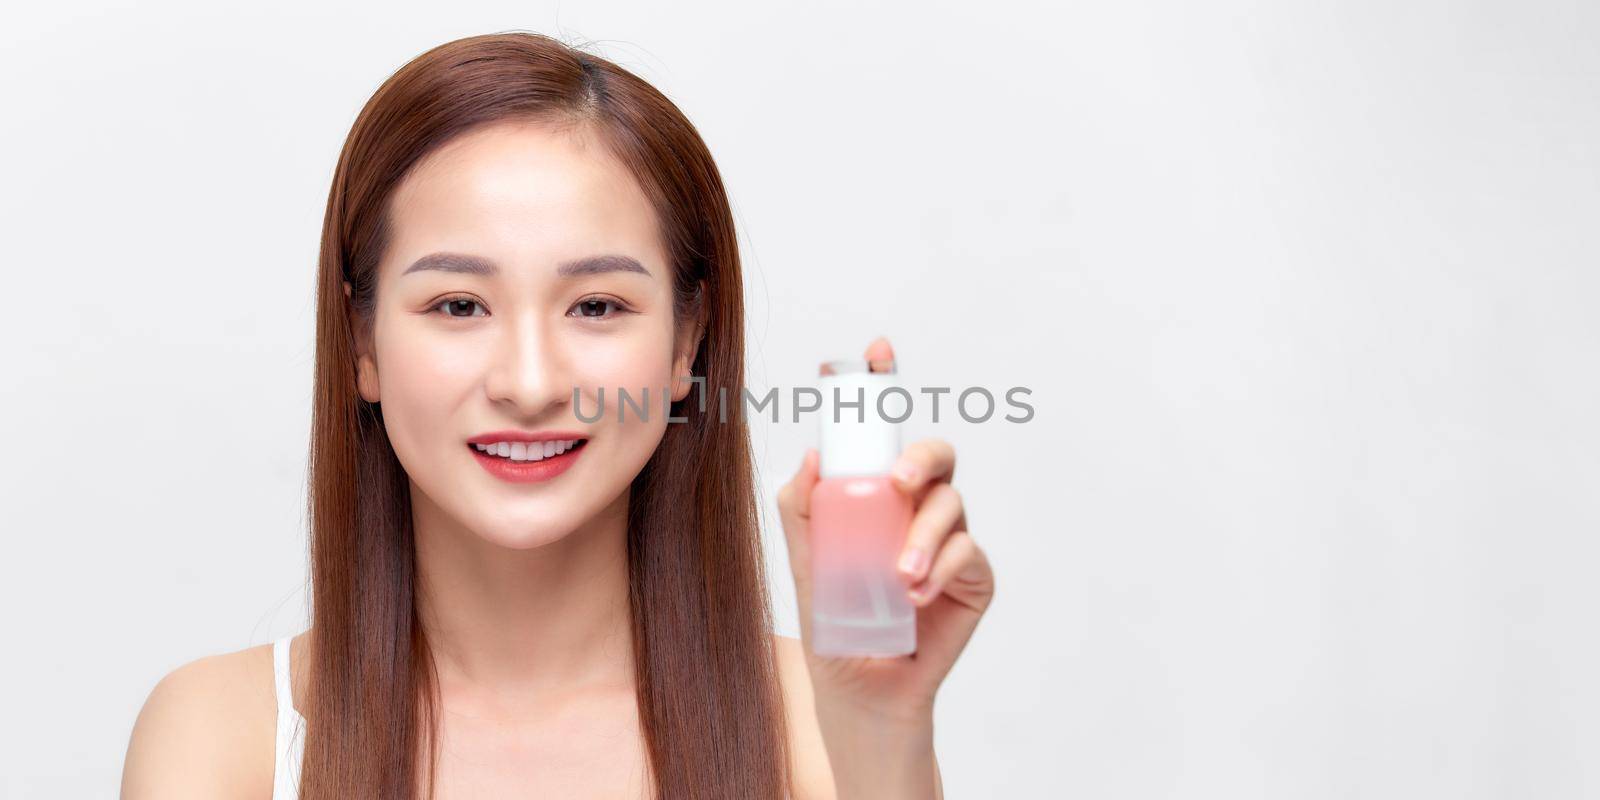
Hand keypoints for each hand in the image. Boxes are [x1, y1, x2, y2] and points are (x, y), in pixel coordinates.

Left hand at [777, 336, 995, 727]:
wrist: (860, 687)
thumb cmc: (833, 621)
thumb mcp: (806, 563)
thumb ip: (802, 510)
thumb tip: (809, 455)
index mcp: (876, 493)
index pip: (883, 431)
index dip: (883, 386)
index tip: (875, 352)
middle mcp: (916, 506)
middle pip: (934, 454)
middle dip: (920, 456)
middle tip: (897, 481)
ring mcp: (948, 539)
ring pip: (950, 504)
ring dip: (925, 534)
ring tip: (899, 575)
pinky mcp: (972, 576)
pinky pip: (969, 552)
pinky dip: (942, 567)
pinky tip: (917, 594)